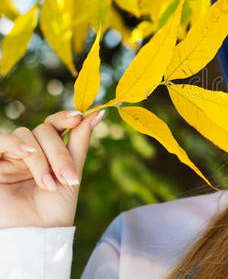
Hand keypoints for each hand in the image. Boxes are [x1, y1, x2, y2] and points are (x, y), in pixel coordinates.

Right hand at [0, 109, 104, 228]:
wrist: (34, 236)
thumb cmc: (55, 210)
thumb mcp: (72, 172)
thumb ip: (79, 142)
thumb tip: (96, 114)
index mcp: (47, 152)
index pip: (54, 124)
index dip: (65, 116)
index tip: (80, 116)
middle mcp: (27, 151)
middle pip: (44, 130)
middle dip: (58, 153)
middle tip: (67, 178)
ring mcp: (9, 157)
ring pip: (26, 136)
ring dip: (41, 159)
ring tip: (48, 184)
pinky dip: (14, 144)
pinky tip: (25, 154)